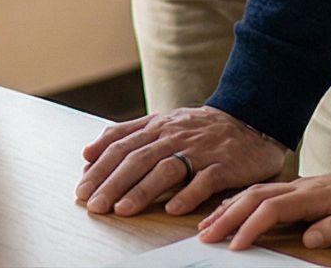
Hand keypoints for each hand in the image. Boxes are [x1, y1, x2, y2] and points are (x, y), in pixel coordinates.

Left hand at [76, 106, 289, 217]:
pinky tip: (173, 209)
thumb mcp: (161, 123)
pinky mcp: (223, 165)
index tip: (82, 189)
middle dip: (112, 184)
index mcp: (156, 127)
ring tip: (123, 210)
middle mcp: (174, 136)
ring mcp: (199, 150)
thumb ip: (125, 134)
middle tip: (95, 205)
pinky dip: (188, 195)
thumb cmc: (199, 128)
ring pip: (166, 169)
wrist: (249, 121)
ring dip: (142, 191)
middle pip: (138, 159)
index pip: (121, 146)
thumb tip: (88, 152)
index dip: (99, 168)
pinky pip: (204, 180)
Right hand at [198, 173, 330, 251]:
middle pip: (255, 197)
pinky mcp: (298, 189)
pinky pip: (262, 192)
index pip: (273, 209)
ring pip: (254, 192)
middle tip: (205, 236)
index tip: (234, 245)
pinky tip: (229, 208)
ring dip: (229, 208)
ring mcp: (298, 186)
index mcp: (314, 195)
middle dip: (227, 216)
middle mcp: (300, 187)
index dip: (251, 226)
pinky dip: (240, 201)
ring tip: (207, 224)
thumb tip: (309, 239)